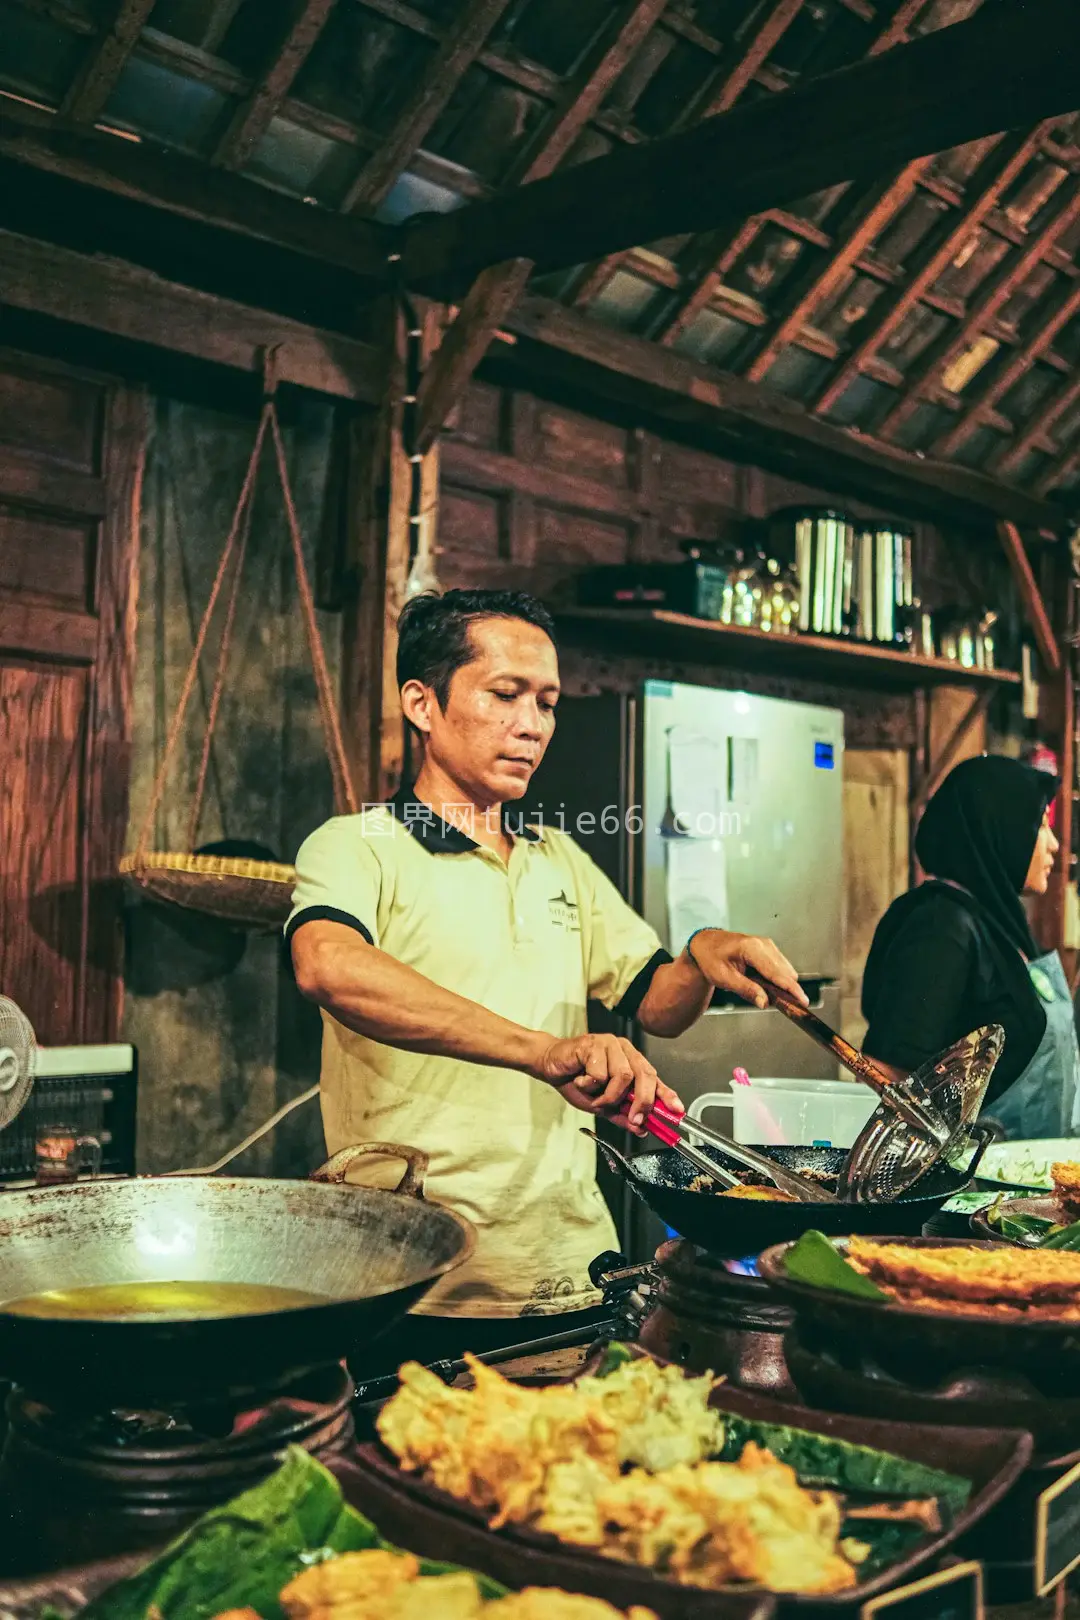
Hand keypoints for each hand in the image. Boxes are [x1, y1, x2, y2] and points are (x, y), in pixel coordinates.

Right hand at [532, 1033, 683, 1134]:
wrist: (549, 1065)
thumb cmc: (576, 1080)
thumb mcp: (601, 1105)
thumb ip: (622, 1114)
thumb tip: (641, 1128)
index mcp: (630, 1061)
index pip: (654, 1078)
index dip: (666, 1095)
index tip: (677, 1111)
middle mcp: (624, 1050)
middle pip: (644, 1075)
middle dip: (642, 1101)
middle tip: (635, 1118)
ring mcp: (610, 1044)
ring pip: (622, 1076)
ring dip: (607, 1095)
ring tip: (592, 1094)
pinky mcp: (593, 1043)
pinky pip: (600, 1073)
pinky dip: (589, 1084)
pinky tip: (580, 1079)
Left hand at [686, 930, 806, 1008]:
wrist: (705, 944)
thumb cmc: (711, 958)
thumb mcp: (724, 978)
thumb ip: (746, 990)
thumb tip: (765, 1002)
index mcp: (751, 948)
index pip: (776, 972)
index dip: (791, 988)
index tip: (803, 1001)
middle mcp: (763, 944)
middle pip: (786, 972)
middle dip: (786, 989)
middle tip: (777, 1004)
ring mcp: (768, 945)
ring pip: (785, 970)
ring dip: (780, 984)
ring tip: (761, 992)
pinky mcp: (769, 949)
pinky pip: (780, 967)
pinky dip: (776, 978)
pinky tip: (762, 984)